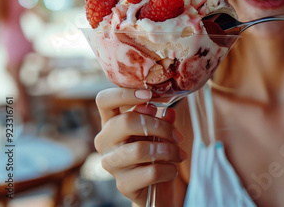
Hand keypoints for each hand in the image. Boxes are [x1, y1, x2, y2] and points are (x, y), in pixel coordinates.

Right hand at [94, 88, 186, 205]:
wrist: (156, 189)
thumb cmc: (156, 155)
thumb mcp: (160, 133)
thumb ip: (160, 120)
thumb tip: (166, 110)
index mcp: (112, 123)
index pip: (104, 100)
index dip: (125, 94)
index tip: (149, 95)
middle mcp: (105, 141)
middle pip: (126, 122)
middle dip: (159, 126)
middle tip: (177, 135)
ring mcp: (111, 163)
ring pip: (139, 149)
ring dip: (167, 150)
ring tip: (179, 154)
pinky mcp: (122, 184)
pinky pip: (151, 171)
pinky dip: (169, 169)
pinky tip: (173, 169)